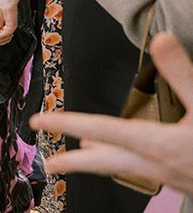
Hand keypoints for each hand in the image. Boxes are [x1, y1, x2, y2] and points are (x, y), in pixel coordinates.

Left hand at [31, 32, 192, 195]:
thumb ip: (183, 73)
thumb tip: (160, 38)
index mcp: (158, 144)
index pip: (102, 130)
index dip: (67, 123)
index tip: (39, 122)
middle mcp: (159, 164)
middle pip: (107, 163)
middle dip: (76, 162)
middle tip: (50, 165)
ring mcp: (172, 175)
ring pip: (126, 169)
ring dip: (102, 162)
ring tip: (81, 155)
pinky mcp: (185, 179)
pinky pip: (147, 171)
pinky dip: (129, 163)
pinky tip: (133, 158)